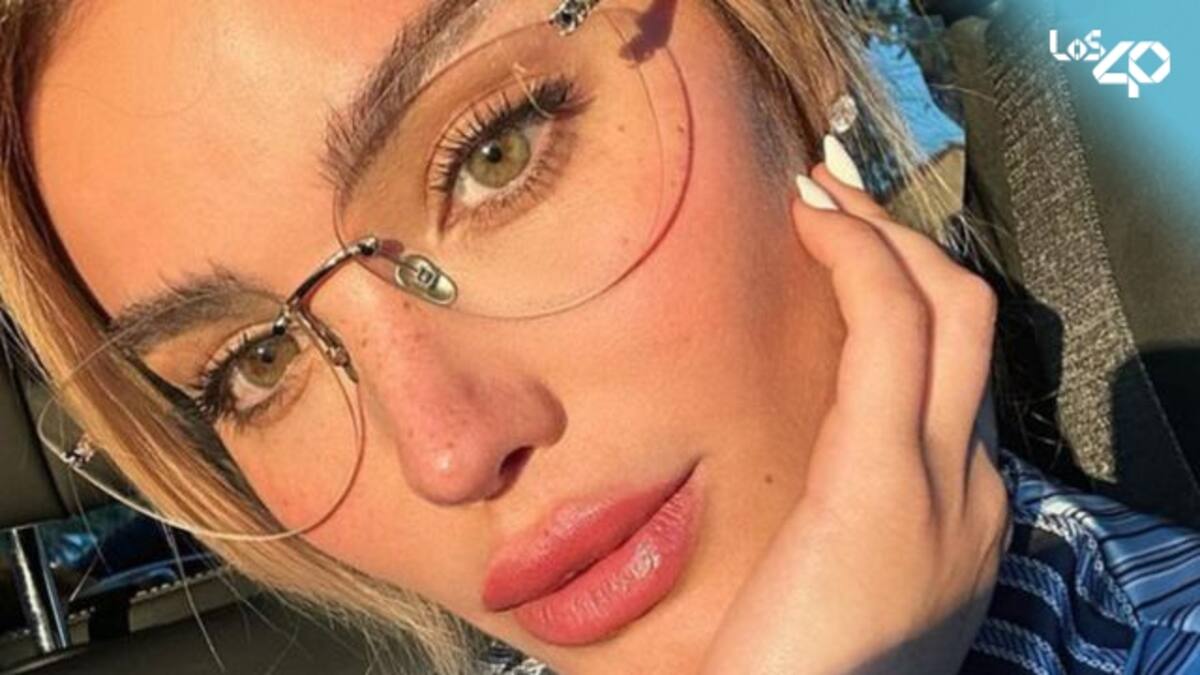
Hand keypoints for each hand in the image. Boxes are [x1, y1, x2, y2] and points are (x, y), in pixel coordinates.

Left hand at [700, 140, 1009, 674]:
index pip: (954, 374)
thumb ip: (854, 509)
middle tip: (836, 194)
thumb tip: (822, 446)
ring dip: (881, 234)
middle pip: (970, 324)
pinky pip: (888, 333)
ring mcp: (943, 485)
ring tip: (819, 191)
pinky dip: (857, 261)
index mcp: (963, 516)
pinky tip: (812, 224)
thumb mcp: (845, 579)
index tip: (845, 252)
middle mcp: (974, 492)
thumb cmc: (793, 666)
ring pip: (943, 311)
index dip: (908, 297)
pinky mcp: (881, 480)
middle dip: (908, 245)